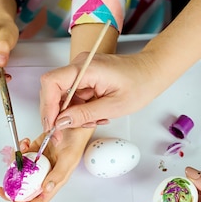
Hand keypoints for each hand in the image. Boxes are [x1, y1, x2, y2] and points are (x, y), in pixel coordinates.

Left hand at [0, 128, 92, 201]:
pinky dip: (21, 149)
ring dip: (15, 165)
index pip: (39, 200)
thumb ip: (57, 175)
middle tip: (0, 188)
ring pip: (22, 171)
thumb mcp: (68, 160)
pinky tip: (26, 142)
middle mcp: (45, 175)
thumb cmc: (75, 142)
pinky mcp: (35, 151)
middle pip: (26, 189)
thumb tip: (46, 189)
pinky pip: (23, 155)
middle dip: (11, 190)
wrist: (74, 123)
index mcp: (54, 182)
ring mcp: (39, 164)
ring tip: (16, 155)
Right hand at [40, 51, 154, 140]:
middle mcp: (79, 66)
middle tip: (61, 134)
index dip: (47, 107)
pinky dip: (80, 111)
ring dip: (72, 115)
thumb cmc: (140, 84)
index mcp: (86, 68)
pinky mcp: (85, 78)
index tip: (52, 127)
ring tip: (93, 122)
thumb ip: (84, 115)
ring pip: (63, 97)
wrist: (153, 72)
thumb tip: (60, 123)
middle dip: (56, 116)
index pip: (51, 83)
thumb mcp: (114, 106)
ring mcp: (81, 71)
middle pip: (53, 91)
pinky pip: (74, 97)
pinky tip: (96, 116)